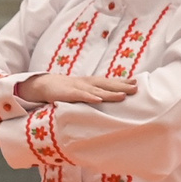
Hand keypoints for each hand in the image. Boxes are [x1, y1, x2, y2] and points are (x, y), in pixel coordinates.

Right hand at [18, 73, 134, 105]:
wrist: (43, 85)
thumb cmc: (66, 89)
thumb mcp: (82, 90)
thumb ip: (95, 92)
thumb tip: (110, 98)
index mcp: (91, 82)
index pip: (109, 81)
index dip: (122, 82)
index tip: (137, 83)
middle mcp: (87, 83)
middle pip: (107, 84)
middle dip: (122, 86)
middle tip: (136, 88)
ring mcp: (77, 88)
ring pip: (96, 91)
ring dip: (110, 93)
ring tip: (123, 95)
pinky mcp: (68, 94)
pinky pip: (80, 96)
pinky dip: (89, 97)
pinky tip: (98, 100)